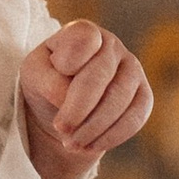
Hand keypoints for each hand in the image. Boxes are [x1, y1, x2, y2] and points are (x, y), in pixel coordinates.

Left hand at [20, 18, 150, 178]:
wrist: (62, 106)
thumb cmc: (46, 81)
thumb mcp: (34, 75)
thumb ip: (48, 81)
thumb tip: (71, 99)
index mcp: (84, 32)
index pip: (83, 40)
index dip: (66, 66)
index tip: (45, 90)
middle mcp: (112, 44)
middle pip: (100, 76)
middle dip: (78, 108)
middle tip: (61, 129)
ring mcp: (132, 68)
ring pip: (119, 100)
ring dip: (93, 127)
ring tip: (71, 143)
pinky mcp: (143, 95)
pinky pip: (136, 117)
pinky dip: (112, 136)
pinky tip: (90, 146)